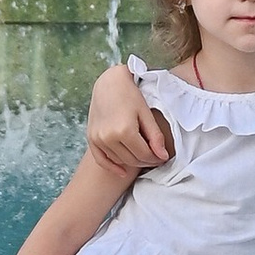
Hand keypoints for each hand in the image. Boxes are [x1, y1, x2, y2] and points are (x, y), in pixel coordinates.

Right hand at [85, 62, 174, 178]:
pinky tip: (122, 171)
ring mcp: (97, 138)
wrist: (109, 83)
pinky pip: (101, 160)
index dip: (156, 158)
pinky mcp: (91, 138)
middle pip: (132, 160)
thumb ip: (155, 136)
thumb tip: (163, 157)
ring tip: (143, 156)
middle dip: (146, 162)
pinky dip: (112, 167)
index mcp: (124, 130)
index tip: (163, 157)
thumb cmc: (130, 95)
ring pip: (119, 161)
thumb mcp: (146, 113)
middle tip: (155, 158)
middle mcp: (108, 137)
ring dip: (132, 162)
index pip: (144, 155)